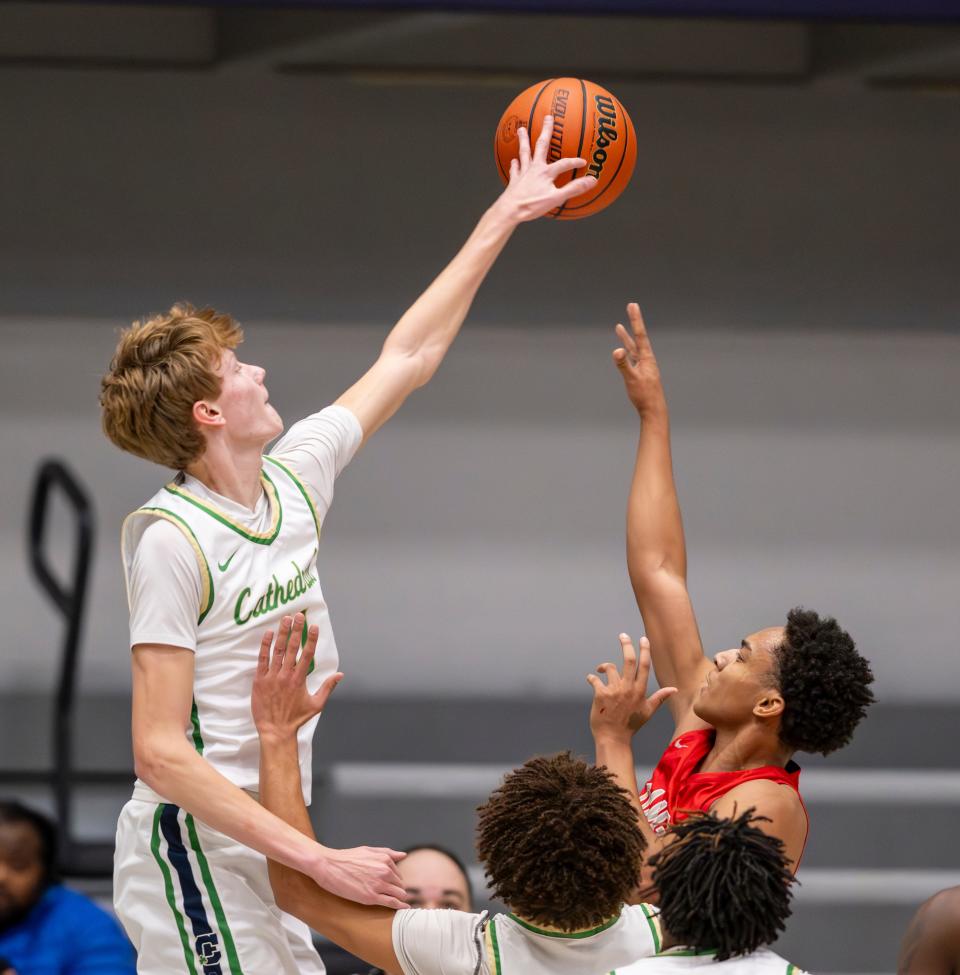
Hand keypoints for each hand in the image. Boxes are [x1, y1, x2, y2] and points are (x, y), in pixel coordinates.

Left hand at [252, 613, 342, 740]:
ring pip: (278, 650)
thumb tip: (340, 675)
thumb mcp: (316, 704)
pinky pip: (262, 660)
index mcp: (300, 679)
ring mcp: (272, 677)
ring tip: (285, 619)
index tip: (314, 626)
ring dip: (282, 633)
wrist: (275, 730)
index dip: (311, 639)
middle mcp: (286, 675)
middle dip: (296, 630)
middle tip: (298, 615)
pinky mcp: (259, 681)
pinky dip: (265, 646)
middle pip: (292, 647)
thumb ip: (328, 687)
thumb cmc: (296, 719)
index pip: (307, 654)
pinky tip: (269, 634)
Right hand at [309, 844, 408, 909]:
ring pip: (399, 894)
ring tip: (398, 904)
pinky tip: (403, 908)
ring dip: (399, 899)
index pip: (398, 875)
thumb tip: (402, 856)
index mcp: (385, 859)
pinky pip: (392, 903)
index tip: (392, 888)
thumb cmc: (346, 858)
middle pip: (400, 885)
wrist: (329, 866)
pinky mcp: (371, 897)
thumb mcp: (368, 850)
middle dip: (397, 891)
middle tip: (392, 897)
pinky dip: (399, 906)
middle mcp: (385, 871)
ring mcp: (379, 884)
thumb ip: (387, 853)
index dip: (395, 882)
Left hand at [496, 115, 597, 222]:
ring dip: (524, 140)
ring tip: (521, 129)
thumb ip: (574, 188)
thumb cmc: (532, 205)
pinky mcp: (514, 180)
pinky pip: (515, 169)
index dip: (574, 162)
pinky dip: (515, 164)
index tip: (583, 161)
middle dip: (546, 131)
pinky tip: (514, 160)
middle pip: (541, 145)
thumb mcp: (556, 198)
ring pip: (524, 152)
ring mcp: (523, 173)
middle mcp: (534, 168)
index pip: (564, 163)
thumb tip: (592, 180)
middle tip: (548, 118)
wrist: (509, 210)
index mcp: (546, 172)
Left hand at [588, 634, 676, 744]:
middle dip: (626, 645)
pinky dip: (592, 678)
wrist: (613, 738)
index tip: (643, 639)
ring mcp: (614, 691)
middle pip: (628, 661)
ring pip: (609, 668)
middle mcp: (628, 689)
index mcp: (640, 691)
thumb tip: (674, 689)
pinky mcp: (600, 694)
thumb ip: (660, 698)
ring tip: (601, 669)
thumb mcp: (648, 711)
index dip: (644, 651)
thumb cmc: (631, 725)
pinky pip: (594, 679)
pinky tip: (591, 680)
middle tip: (623, 636)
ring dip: (604, 666)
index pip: (644, 666)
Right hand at [613, 303, 665, 415]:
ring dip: (626, 337)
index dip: (636, 319)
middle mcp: (646, 359)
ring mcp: (644, 366)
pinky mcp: (640, 373)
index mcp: (647, 358)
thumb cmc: (644, 396)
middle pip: (638, 337)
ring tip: (619, 327)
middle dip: (633, 322)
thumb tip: (616, 350)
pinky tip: (623, 351)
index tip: (633, 306)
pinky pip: (632, 357)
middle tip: (632, 306)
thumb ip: (623, 364)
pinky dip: (626, 351)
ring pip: (633, 347)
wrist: (654, 410)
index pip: (640, 334)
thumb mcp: (632, 379)